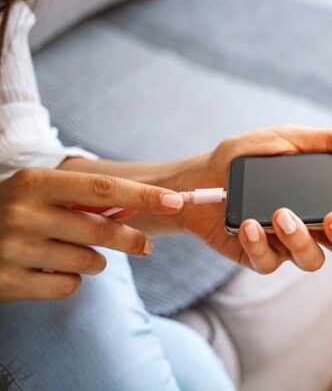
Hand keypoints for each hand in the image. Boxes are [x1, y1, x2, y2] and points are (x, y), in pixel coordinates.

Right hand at [0, 168, 183, 300]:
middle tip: (144, 245)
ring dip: (94, 261)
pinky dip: (69, 281)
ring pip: (88, 262)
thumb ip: (86, 198)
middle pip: (102, 229)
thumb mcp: (41, 193)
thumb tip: (148, 204)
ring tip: (72, 252)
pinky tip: (49, 270)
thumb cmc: (16, 212)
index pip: (103, 188)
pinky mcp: (6, 283)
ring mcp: (11, 249)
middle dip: (131, 239)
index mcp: (35, 182)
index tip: (176, 201)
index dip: (144, 196)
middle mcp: (22, 212)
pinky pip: (67, 287)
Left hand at [161, 125, 331, 273]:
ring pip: (313, 260)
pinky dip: (262, 244)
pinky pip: (270, 262)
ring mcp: (287, 245)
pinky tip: (250, 224)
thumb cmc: (245, 157)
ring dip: (301, 238)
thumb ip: (325, 140)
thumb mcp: (286, 138)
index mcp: (327, 198)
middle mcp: (314, 225)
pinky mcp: (258, 256)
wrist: (196, 177)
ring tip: (282, 214)